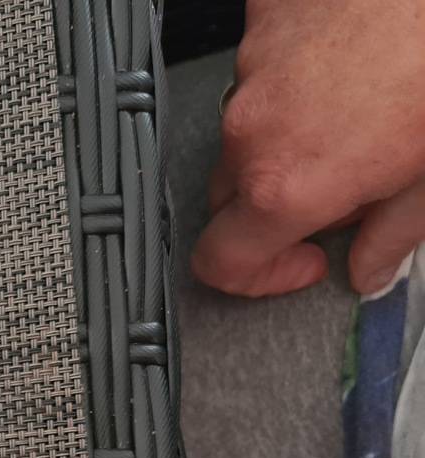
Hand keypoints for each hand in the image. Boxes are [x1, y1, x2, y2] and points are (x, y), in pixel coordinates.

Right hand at [192, 0, 424, 296]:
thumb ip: (393, 235)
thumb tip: (372, 266)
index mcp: (287, 183)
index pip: (219, 261)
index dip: (257, 277)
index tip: (301, 260)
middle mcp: (254, 129)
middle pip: (230, 195)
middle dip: (276, 203)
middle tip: (342, 188)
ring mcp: (252, 71)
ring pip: (250, 130)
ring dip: (289, 136)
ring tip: (359, 112)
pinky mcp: (262, 23)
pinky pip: (262, 70)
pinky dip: (297, 80)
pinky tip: (349, 68)